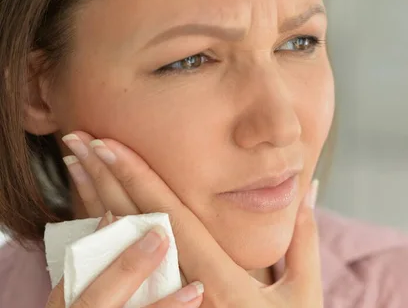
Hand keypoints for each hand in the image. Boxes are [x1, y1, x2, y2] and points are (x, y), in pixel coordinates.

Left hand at [62, 131, 322, 307]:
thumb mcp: (303, 290)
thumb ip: (303, 237)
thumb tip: (307, 186)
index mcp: (220, 281)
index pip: (172, 219)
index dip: (140, 178)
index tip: (112, 144)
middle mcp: (186, 291)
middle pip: (134, 229)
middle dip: (105, 179)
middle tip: (80, 139)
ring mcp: (170, 302)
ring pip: (121, 251)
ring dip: (95, 202)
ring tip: (76, 164)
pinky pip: (123, 273)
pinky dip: (102, 239)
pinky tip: (91, 208)